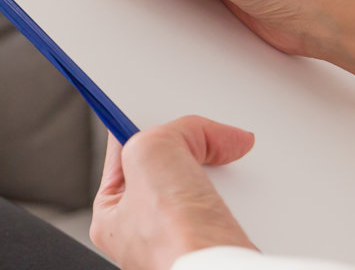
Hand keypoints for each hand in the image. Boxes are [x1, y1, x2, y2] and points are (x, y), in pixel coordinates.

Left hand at [90, 116, 257, 269]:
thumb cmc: (174, 238)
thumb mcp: (152, 151)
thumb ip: (173, 129)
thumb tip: (212, 136)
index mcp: (110, 214)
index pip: (124, 154)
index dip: (144, 125)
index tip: (162, 109)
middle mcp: (143, 233)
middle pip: (168, 167)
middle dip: (190, 150)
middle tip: (203, 142)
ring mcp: (184, 239)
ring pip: (205, 186)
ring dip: (221, 174)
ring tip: (225, 170)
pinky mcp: (220, 244)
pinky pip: (233, 208)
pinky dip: (243, 197)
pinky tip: (244, 195)